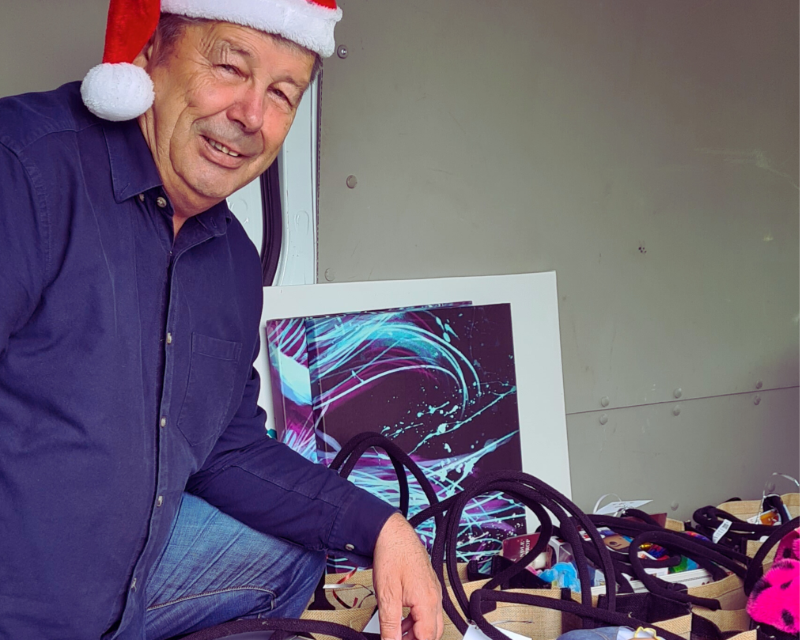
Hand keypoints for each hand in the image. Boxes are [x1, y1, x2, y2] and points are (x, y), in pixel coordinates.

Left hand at [372, 512, 443, 639]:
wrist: (393, 533)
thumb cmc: (392, 556)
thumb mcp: (387, 596)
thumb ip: (390, 625)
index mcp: (428, 602)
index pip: (427, 638)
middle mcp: (435, 597)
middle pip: (433, 633)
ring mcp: (433, 590)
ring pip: (431, 622)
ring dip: (415, 632)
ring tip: (395, 633)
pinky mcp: (428, 585)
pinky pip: (428, 610)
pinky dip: (416, 620)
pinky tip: (401, 620)